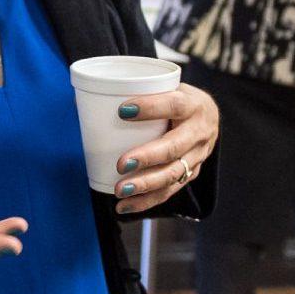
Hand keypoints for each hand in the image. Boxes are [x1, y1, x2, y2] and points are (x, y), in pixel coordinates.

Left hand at [110, 83, 218, 215]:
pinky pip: (170, 191)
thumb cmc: (177, 100)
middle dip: (147, 157)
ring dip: (145, 184)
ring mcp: (197, 156)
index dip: (151, 107)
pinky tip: (125, 206)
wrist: (209, 117)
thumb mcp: (166, 88)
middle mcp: (199, 132)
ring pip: (173, 174)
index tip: (122, 111)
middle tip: (121, 164)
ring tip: (120, 190)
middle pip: (174, 147)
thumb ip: (136, 93)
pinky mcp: (192, 174)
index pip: (174, 105)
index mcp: (193, 104)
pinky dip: (146, 200)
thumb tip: (85, 101)